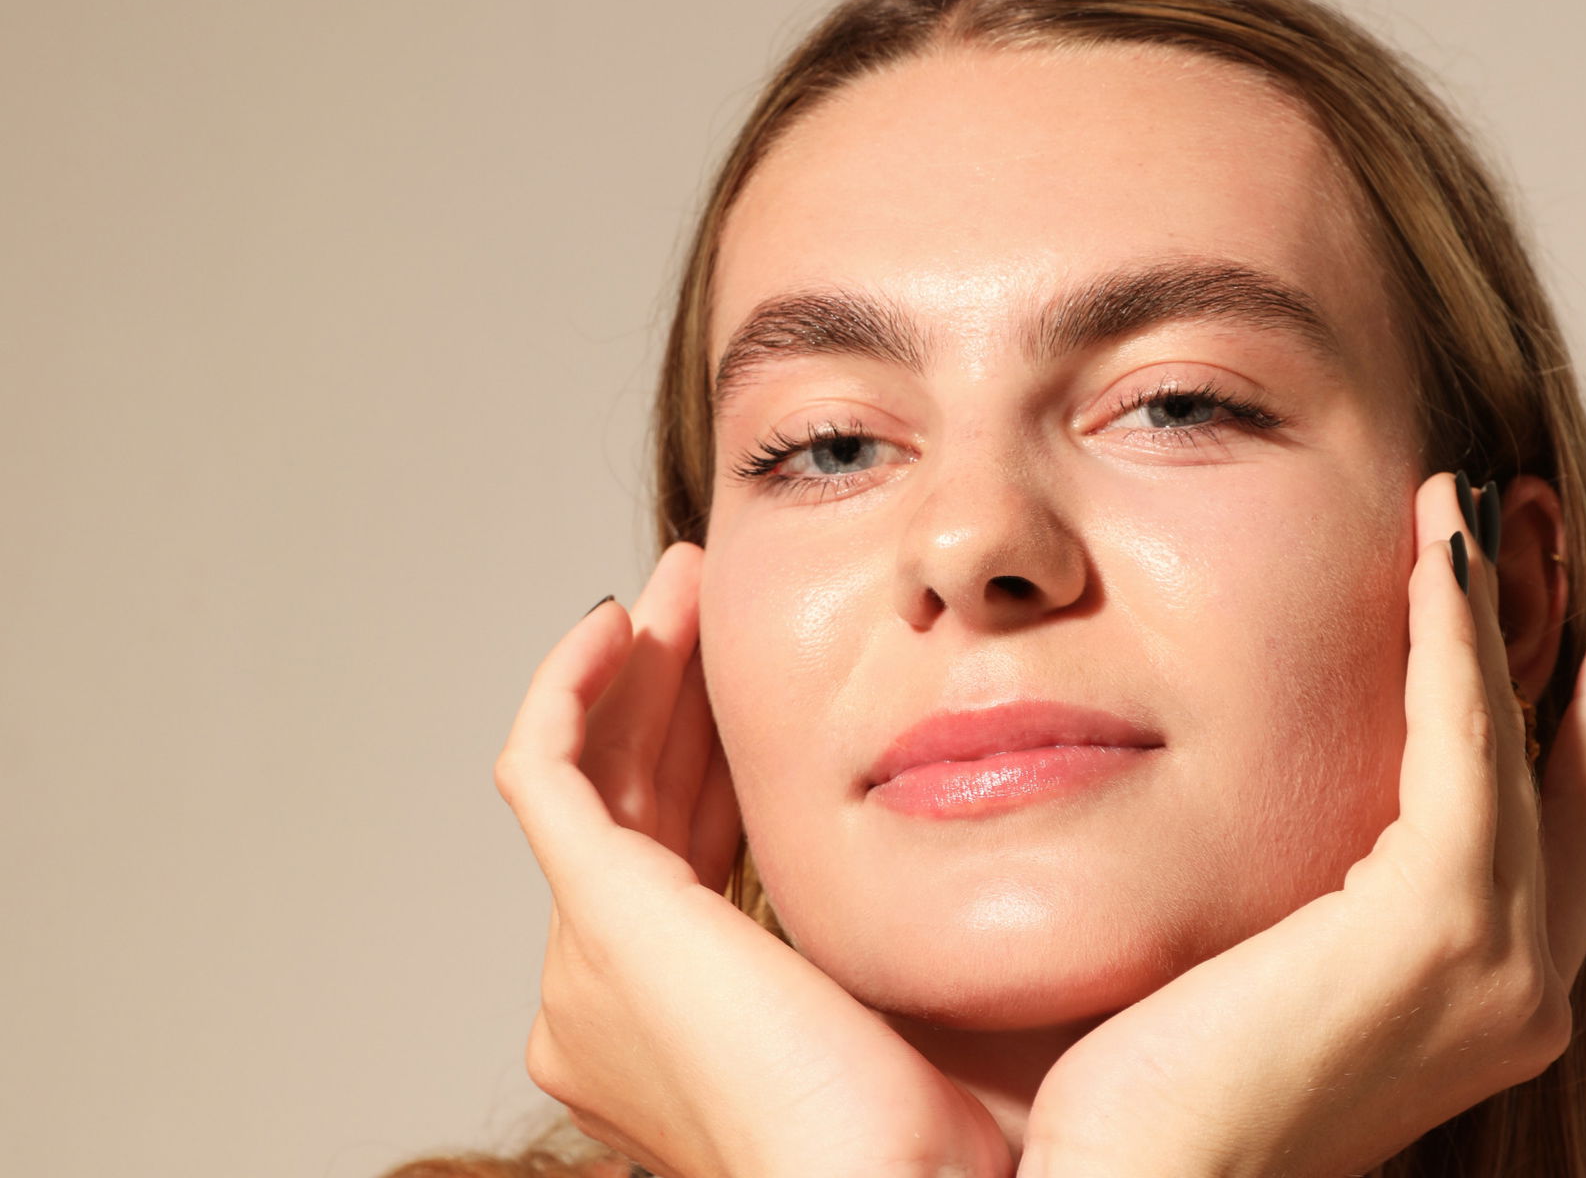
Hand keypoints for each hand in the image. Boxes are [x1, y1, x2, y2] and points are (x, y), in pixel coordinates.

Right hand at [495, 541, 1011, 1177]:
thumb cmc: (922, 1136)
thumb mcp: (877, 989)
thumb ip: (854, 916)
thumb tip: (918, 827)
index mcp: (663, 1020)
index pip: (674, 845)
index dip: (708, 750)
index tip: (758, 676)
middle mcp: (598, 995)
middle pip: (628, 800)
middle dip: (667, 692)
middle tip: (705, 597)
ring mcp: (584, 959)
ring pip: (592, 773)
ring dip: (633, 670)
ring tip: (682, 582)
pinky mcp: (593, 913)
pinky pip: (544, 767)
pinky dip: (570, 686)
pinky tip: (625, 622)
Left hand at [1020, 471, 1585, 1177]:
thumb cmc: (1167, 1089)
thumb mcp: (1265, 973)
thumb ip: (1313, 904)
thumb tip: (1290, 837)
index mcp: (1478, 992)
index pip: (1533, 817)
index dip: (1532, 703)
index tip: (1500, 597)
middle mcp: (1521, 982)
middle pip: (1561, 771)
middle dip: (1547, 644)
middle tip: (1515, 529)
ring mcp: (1496, 962)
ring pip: (1521, 742)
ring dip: (1497, 613)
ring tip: (1472, 511)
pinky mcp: (1436, 928)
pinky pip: (1464, 744)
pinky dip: (1454, 639)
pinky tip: (1433, 551)